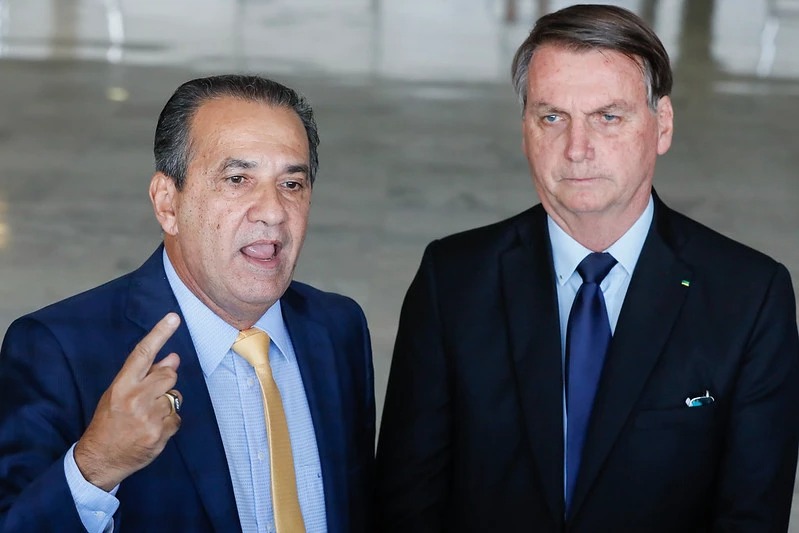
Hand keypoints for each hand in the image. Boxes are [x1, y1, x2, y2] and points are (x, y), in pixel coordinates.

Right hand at [74, 313, 182, 490]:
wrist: (100, 458)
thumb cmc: (109, 421)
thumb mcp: (118, 393)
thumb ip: (144, 375)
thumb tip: (173, 358)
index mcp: (122, 385)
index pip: (143, 354)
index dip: (160, 334)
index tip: (174, 317)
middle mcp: (136, 398)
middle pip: (168, 375)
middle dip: (165, 381)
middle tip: (150, 395)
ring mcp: (149, 416)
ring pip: (175, 396)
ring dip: (166, 403)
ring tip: (147, 415)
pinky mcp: (161, 433)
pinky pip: (177, 417)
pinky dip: (169, 422)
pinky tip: (152, 429)